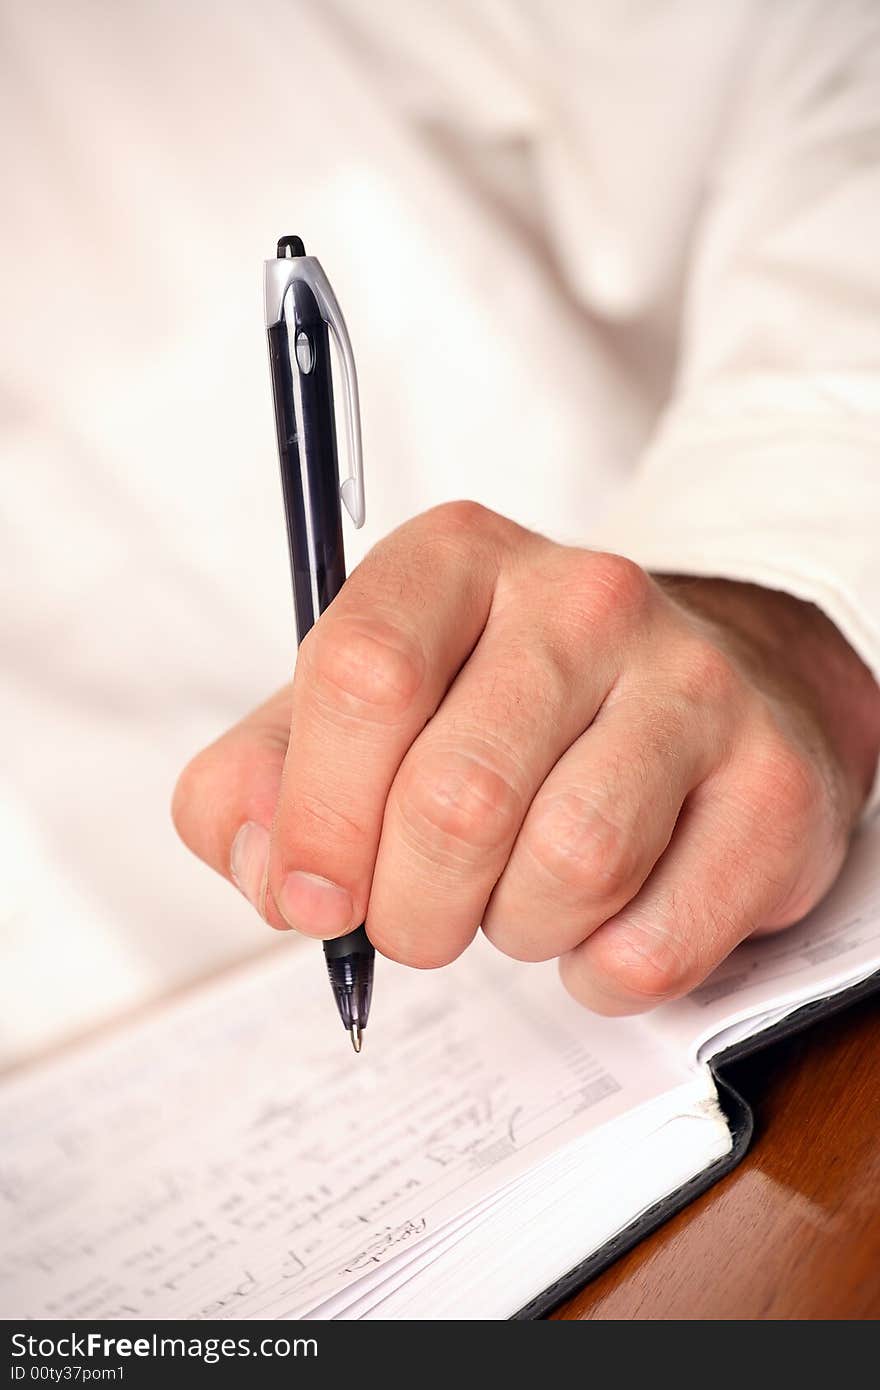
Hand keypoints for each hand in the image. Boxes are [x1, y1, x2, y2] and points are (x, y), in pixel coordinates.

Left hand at [172, 503, 879, 1013]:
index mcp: (456, 559)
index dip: (318, 816)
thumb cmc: (504, 712)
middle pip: (456, 797)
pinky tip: (604, 919)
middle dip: (411, 907)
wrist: (706, 690)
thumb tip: (272, 873)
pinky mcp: (773, 783)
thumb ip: (262, 785)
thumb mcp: (362, 715)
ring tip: (522, 897)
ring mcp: (693, 682)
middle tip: (421, 912)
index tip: (315, 894)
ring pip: (566, 869)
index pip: (364, 675)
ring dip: (515, 931)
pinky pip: (654, 944)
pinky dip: (601, 970)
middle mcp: (583, 597)